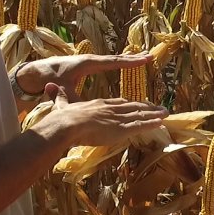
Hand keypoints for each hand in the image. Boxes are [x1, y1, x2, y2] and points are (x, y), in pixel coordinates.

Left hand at [18, 52, 153, 97]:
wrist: (35, 72)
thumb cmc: (49, 80)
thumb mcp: (63, 90)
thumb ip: (75, 98)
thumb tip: (82, 108)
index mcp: (87, 64)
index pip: (112, 62)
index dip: (129, 62)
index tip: (144, 60)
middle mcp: (90, 59)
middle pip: (115, 58)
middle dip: (133, 58)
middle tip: (150, 56)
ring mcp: (89, 60)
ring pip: (112, 59)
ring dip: (128, 59)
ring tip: (144, 58)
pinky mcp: (87, 64)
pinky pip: (107, 63)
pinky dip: (120, 62)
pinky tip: (127, 63)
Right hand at [43, 83, 167, 146]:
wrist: (67, 125)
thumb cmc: (62, 118)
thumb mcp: (60, 104)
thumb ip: (57, 96)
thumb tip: (48, 85)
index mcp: (98, 104)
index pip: (118, 103)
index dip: (129, 104)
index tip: (138, 104)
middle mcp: (110, 109)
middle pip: (132, 107)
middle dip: (146, 107)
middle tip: (158, 107)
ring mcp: (116, 118)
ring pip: (139, 115)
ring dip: (153, 114)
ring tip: (165, 113)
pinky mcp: (120, 129)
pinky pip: (139, 126)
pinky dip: (151, 123)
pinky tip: (160, 122)